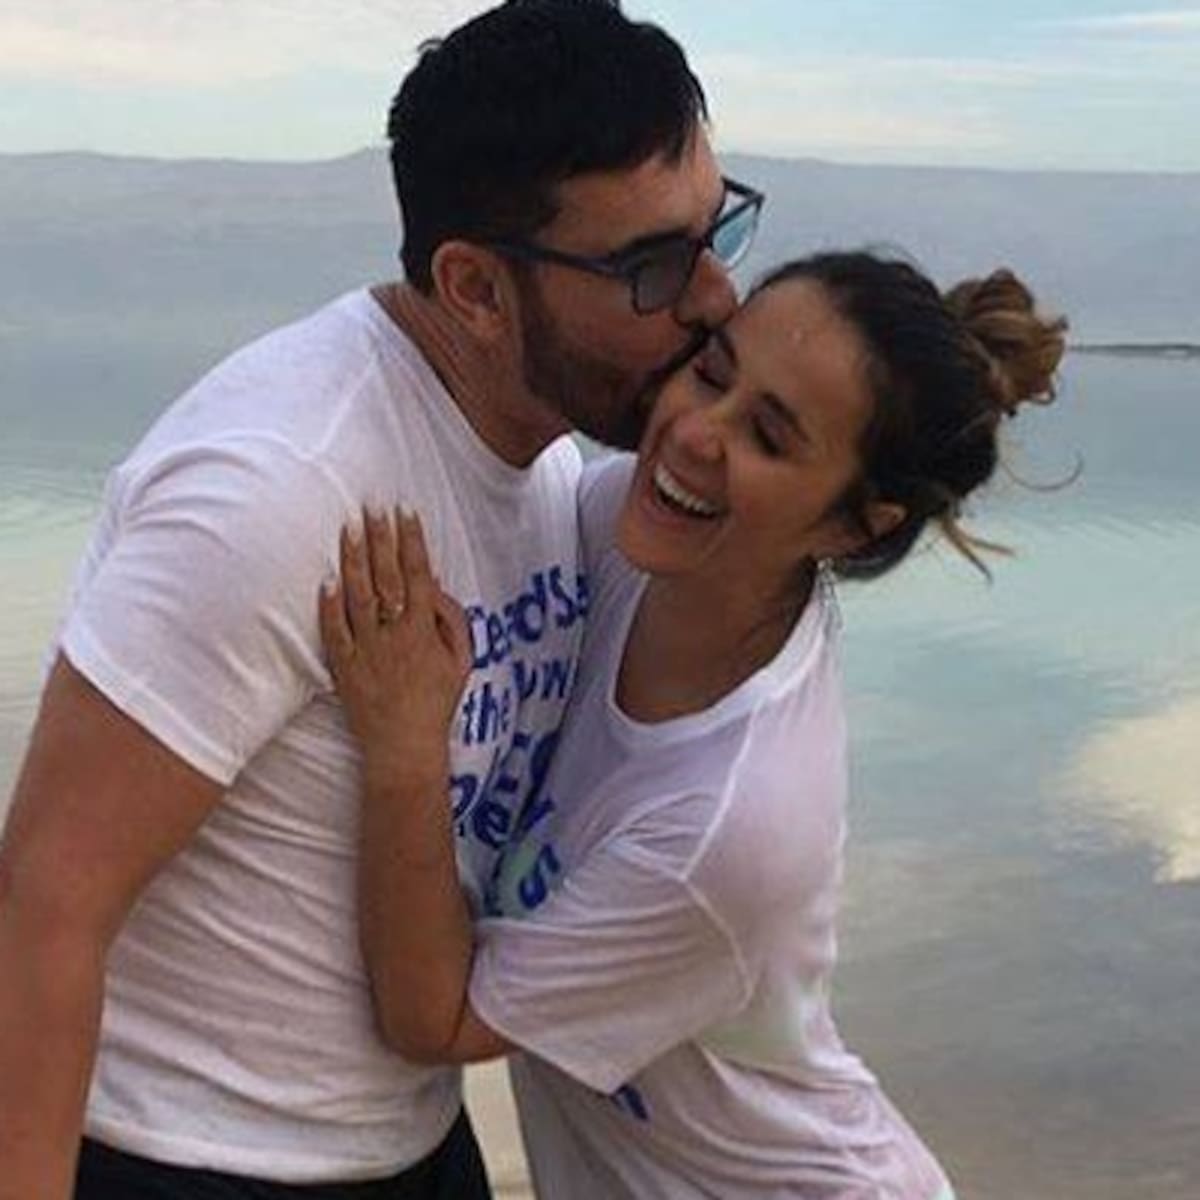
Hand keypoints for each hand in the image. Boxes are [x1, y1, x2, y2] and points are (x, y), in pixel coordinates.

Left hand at [319, 508, 470, 767]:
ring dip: (353, 559)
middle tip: (372, 505)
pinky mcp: (344, 667)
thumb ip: (453, 623)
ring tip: (348, 528)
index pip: (419, 574)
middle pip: (387, 576)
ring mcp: (368, 650)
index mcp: (426, 631)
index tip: (405, 512)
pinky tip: (326, 580)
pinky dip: (330, 605)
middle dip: (380, 537)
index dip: (412, 541)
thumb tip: (438, 588)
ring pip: (358, 596)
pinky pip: (335, 631)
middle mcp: (396, 634)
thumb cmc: (436, 705)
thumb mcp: (461, 663)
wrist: (404, 749)